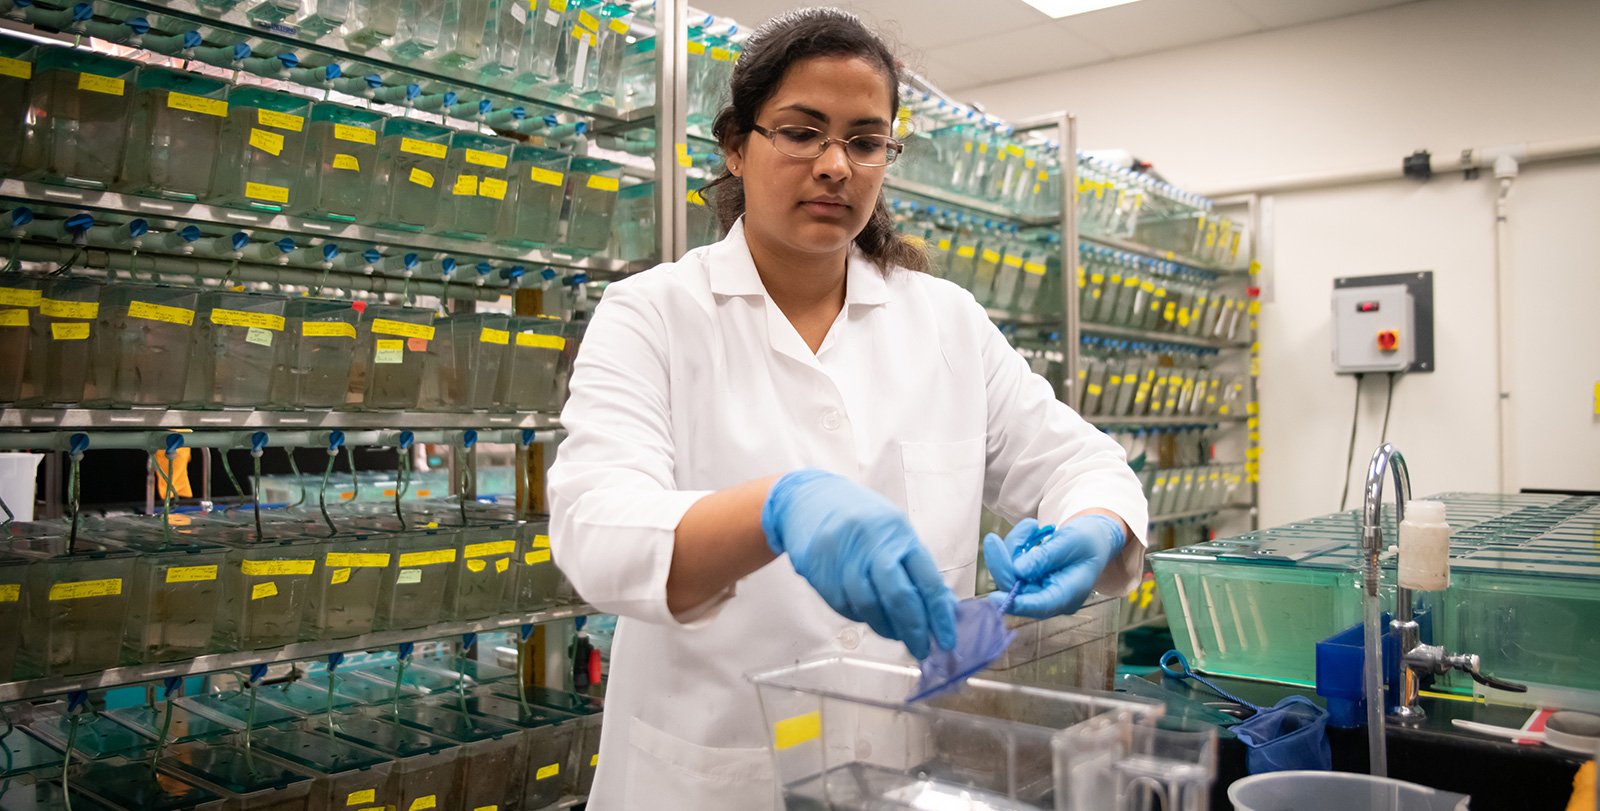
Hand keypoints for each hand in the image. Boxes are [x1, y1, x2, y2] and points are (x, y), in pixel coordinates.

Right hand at [762, 469, 957, 658]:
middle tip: (921, 649)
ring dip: (887, 629)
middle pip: (898, 597)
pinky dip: (861, 618)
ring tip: (896, 635)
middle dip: (914, 630)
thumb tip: (941, 607)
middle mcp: (872, 543)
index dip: (939, 615)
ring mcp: (843, 557)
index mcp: (898, 533)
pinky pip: (845, 607)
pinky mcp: (820, 571)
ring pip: (869, 607)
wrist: (808, 500)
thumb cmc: (861, 518)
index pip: (927, 580)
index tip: (946, 640)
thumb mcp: (894, 532)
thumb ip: (916, 567)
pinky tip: (870, 618)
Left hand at [983, 514, 1125, 618]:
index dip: (1015, 603)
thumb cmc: (1090, 539)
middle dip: (1003, 563)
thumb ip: (1045, 557)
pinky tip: (1030, 531)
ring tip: (1030, 527)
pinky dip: (1016, 547)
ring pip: (1011, 575)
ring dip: (1012, 548)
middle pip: (1017, 590)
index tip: (993, 597)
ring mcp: (1040, 589)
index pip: (1039, 606)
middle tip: (993, 539)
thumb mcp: (1071, 541)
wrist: (1096, 536)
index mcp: (1068, 595)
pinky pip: (1013, 566)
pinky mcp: (1032, 579)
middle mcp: (1052, 598)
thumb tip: (1018, 569)